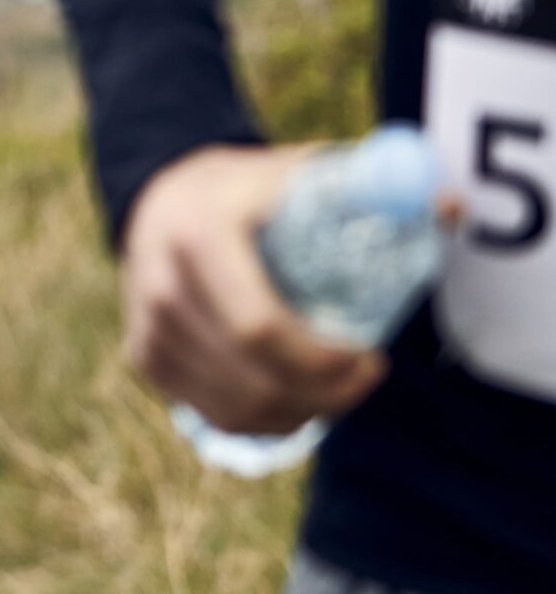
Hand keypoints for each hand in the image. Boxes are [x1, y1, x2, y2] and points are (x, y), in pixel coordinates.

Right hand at [120, 144, 388, 434]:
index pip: (260, 328)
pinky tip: (296, 397)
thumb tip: (449, 208)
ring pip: (240, 409)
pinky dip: (267, 420)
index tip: (373, 357)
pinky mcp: (145, 357)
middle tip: (365, 377)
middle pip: (255, 381)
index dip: (325, 363)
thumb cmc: (249, 188)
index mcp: (198, 235)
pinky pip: (216, 416)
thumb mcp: (296, 173)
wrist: (159, 195)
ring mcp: (148, 327)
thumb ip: (367, 187)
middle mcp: (161, 285)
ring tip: (335, 388)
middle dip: (327, 396)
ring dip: (302, 413)